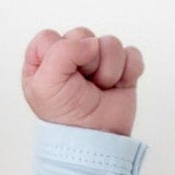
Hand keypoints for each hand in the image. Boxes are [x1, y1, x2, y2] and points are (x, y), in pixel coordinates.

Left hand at [21, 29, 143, 136]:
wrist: (96, 140)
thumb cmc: (65, 118)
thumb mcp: (45, 85)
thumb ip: (60, 52)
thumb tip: (91, 43)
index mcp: (43, 63)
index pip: (49, 37)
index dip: (58, 53)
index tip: (61, 76)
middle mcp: (70, 60)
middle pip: (82, 34)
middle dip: (87, 61)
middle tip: (83, 86)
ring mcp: (98, 63)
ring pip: (110, 42)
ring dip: (108, 69)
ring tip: (100, 89)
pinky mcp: (121, 70)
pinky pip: (131, 53)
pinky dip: (128, 71)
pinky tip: (117, 87)